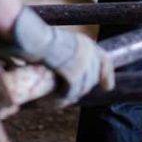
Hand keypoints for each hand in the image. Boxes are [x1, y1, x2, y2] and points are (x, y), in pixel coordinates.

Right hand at [0, 8, 114, 106]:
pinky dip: (61, 99)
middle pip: (92, 78)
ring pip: (81, 88)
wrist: (34, 39)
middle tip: (67, 95)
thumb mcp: (60, 42)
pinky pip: (70, 93)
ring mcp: (83, 64)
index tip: (107, 87)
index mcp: (86, 43)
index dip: (107, 75)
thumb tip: (65, 68)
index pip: (105, 60)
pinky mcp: (74, 76)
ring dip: (69, 97)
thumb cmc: (39, 38)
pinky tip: (53, 102)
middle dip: (82, 89)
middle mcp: (88, 53)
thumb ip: (68, 54)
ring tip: (57, 101)